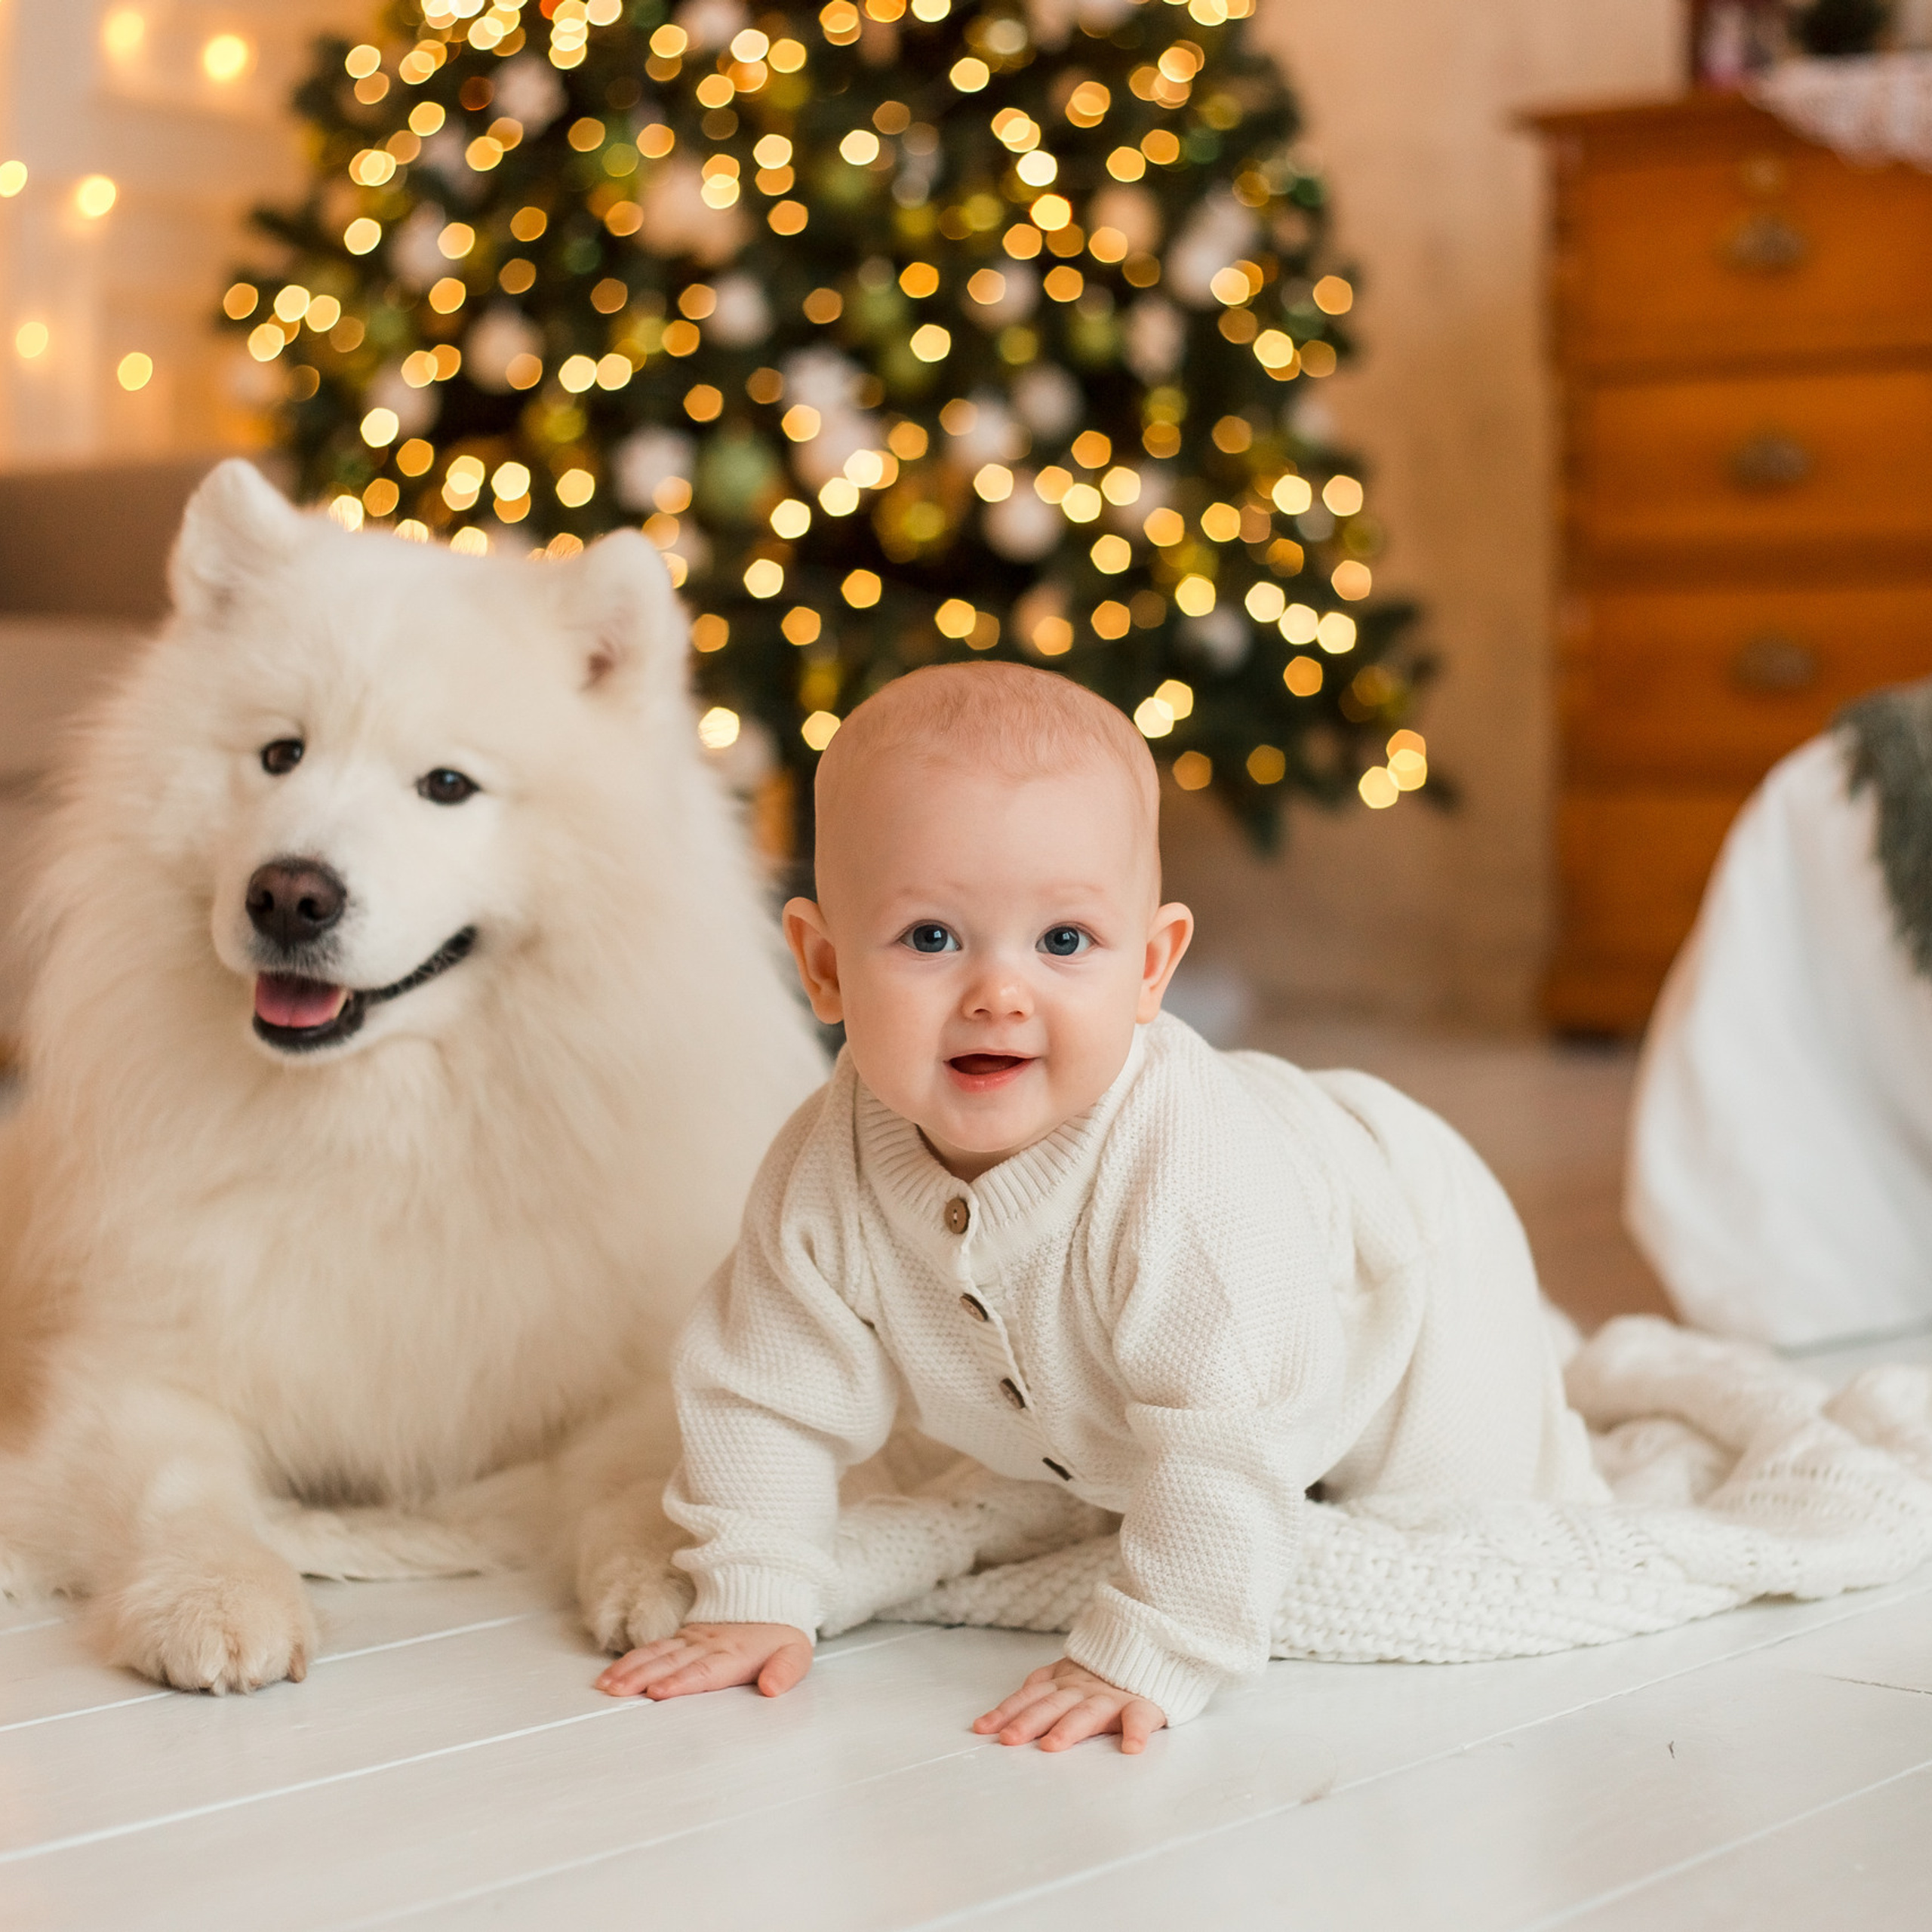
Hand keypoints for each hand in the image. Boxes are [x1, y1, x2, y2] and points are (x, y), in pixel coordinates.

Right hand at [594, 1622, 811, 1701]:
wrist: (772, 1598)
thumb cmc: (781, 1636)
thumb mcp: (797, 1655)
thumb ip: (786, 1671)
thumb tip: (773, 1688)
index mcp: (735, 1653)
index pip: (705, 1671)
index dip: (682, 1681)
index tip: (659, 1691)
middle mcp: (709, 1646)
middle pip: (672, 1662)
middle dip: (643, 1677)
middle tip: (617, 1692)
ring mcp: (693, 1640)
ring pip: (658, 1654)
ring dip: (631, 1669)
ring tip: (607, 1686)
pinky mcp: (684, 1637)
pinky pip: (655, 1648)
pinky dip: (632, 1660)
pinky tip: (613, 1673)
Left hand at [972, 1657, 1166, 1753]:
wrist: (1152, 1647)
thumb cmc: (1105, 1673)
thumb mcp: (1070, 1673)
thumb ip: (1044, 1686)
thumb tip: (1011, 1706)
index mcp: (1064, 1682)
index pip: (1030, 1696)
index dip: (1006, 1710)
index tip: (982, 1729)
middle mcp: (1083, 1688)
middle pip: (1052, 1705)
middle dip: (1028, 1721)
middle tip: (1008, 1739)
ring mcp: (1112, 1696)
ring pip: (1088, 1712)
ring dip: (1069, 1728)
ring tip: (1051, 1746)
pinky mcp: (1144, 1704)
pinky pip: (1140, 1718)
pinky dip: (1136, 1732)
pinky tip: (1131, 1748)